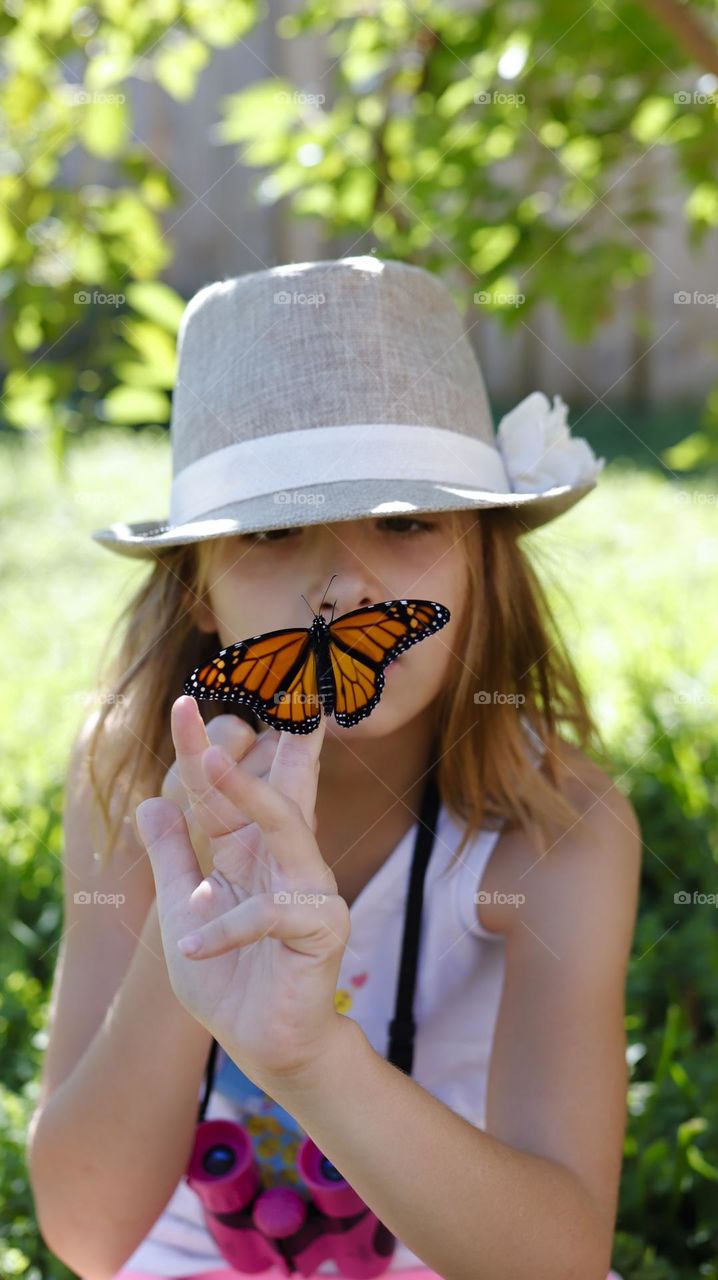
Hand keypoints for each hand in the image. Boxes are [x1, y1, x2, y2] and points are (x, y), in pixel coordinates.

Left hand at [135, 695, 349, 1090]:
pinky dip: (226, 927)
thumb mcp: (182, 912)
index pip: (225, 794)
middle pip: (272, 791)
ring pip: (286, 826)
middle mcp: (286, 859)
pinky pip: (271, 914)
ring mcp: (309, 888)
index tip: (183, 704)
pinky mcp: (321, 927)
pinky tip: (191, 938)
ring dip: (247, 791)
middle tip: (225, 709)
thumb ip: (172, 859)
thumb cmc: (228, 979)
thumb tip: (150, 803)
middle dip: (249, 744)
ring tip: (210, 762)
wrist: (262, 1045)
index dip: (202, 751)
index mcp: (251, 851)